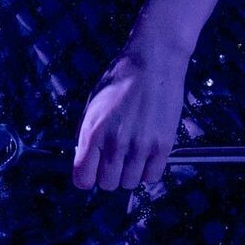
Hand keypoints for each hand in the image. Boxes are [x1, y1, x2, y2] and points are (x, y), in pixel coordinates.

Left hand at [72, 45, 186, 191]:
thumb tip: (86, 158)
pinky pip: (152, 176)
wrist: (154, 60)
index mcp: (93, 132)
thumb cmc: (121, 78)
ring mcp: (140, 146)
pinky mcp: (163, 145)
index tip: (94, 168)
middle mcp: (115, 144)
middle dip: (110, 174)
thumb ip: (88, 134)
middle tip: (116, 157)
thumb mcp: (94, 104)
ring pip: (130, 183)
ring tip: (134, 151)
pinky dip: (149, 169)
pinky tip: (148, 152)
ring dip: (130, 171)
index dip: (87, 176)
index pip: (82, 180)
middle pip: (108, 184)